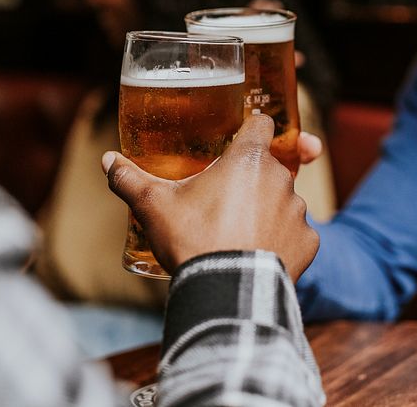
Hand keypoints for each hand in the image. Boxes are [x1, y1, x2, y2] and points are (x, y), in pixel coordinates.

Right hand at [103, 114, 319, 280]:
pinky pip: (297, 234)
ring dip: (267, 210)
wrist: (227, 292)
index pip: (263, 124)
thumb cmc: (193, 239)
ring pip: (284, 201)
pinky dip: (282, 241)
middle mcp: (280, 178)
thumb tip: (107, 161)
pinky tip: (258, 253)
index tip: (239, 140)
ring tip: (239, 233)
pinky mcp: (309, 242)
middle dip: (251, 179)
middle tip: (224, 200)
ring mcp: (298, 211)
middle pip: (269, 166)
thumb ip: (130, 179)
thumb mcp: (154, 206)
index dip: (252, 129)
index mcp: (248, 159)